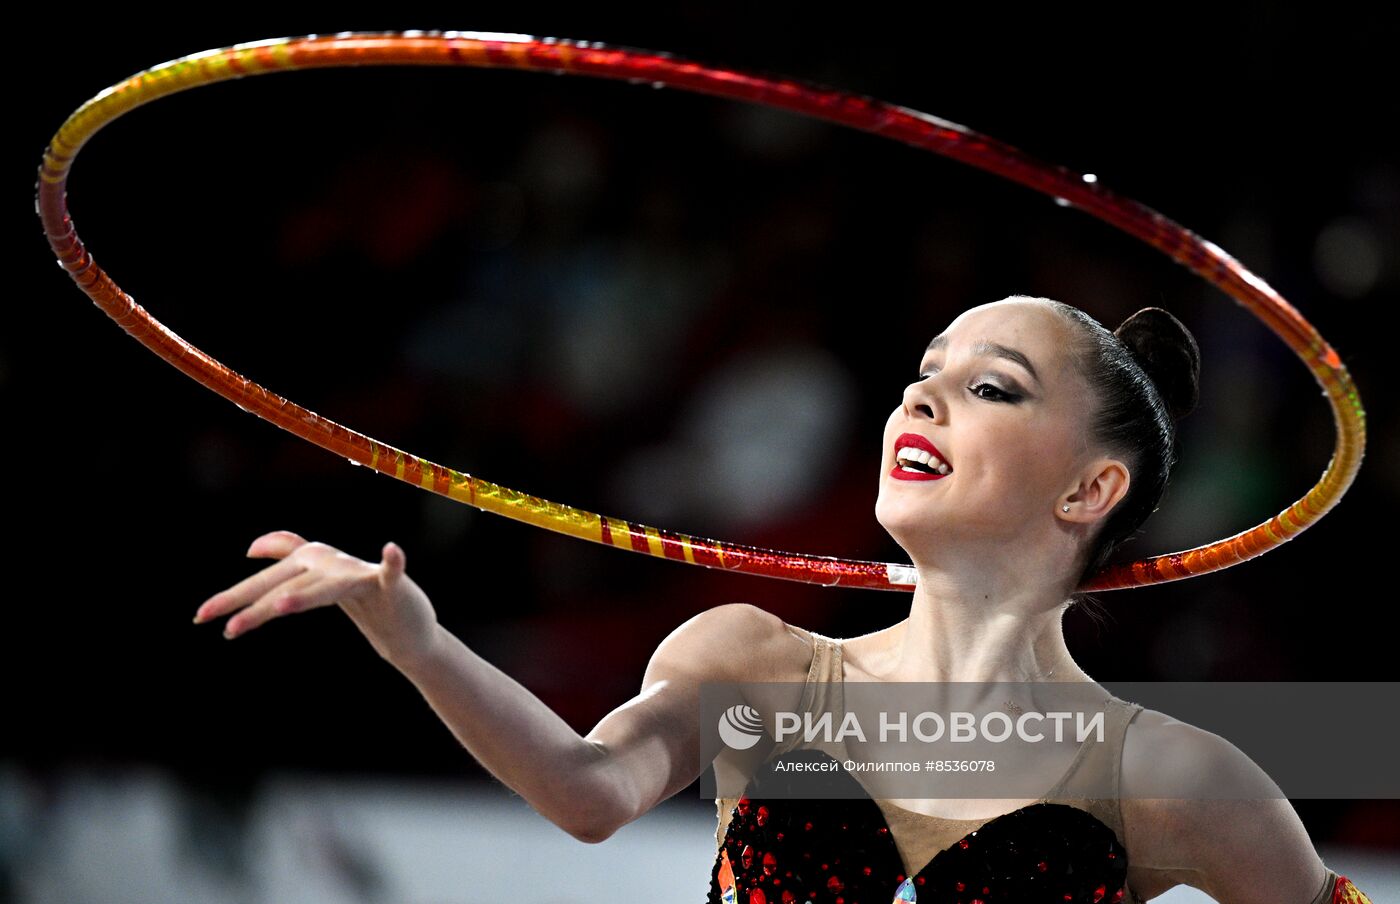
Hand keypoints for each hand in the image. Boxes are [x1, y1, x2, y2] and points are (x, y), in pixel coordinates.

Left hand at [193, 530, 439, 665]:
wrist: (406, 625)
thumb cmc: (364, 601)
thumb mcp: (321, 582)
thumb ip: (289, 557)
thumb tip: (252, 547)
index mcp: (314, 566)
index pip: (268, 580)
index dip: (235, 597)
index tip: (200, 617)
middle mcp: (333, 565)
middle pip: (289, 585)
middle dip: (256, 605)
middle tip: (225, 628)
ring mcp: (362, 576)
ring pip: (329, 587)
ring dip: (307, 594)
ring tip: (281, 606)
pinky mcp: (393, 588)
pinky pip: (392, 572)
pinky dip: (393, 560)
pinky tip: (391, 550)